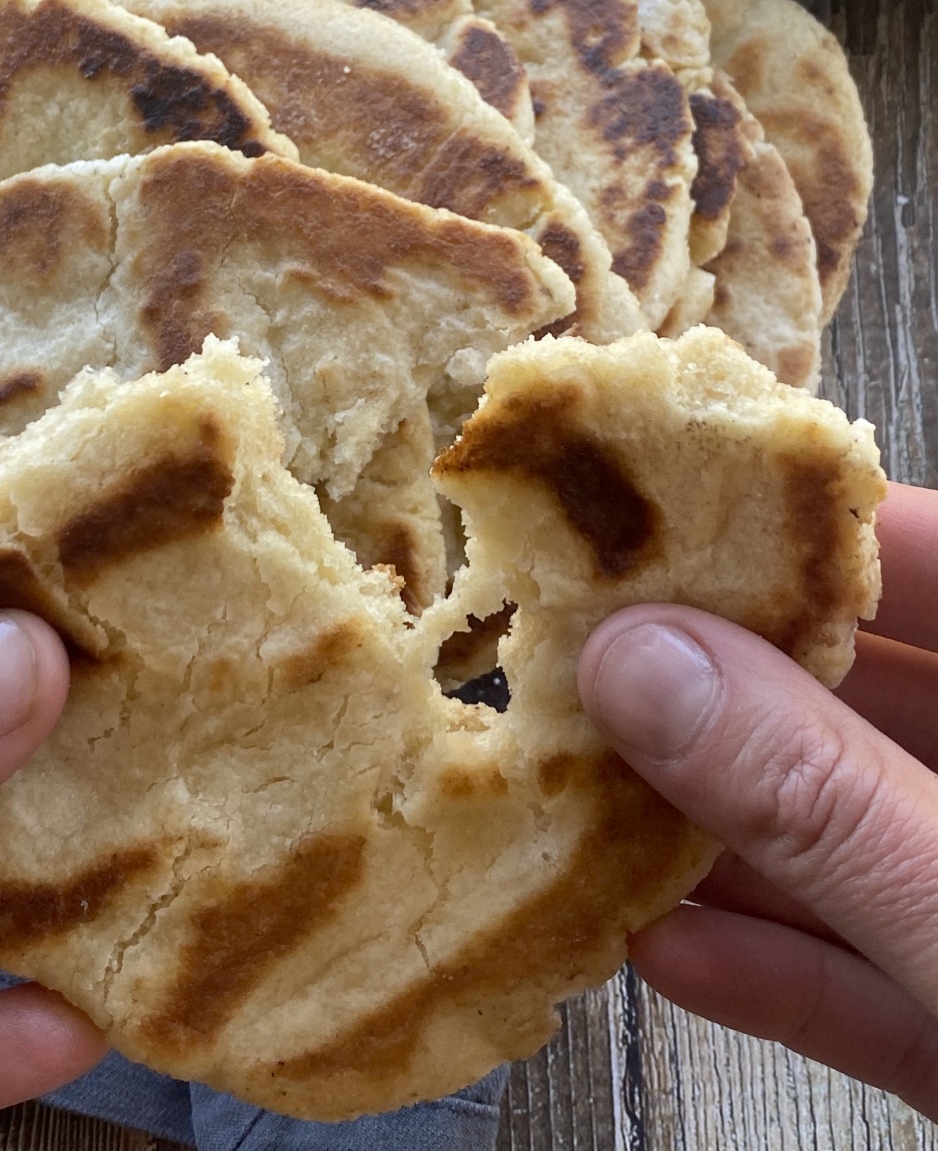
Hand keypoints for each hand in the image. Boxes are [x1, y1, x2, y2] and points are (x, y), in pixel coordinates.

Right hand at [577, 481, 937, 1119]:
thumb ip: (816, 795)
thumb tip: (639, 663)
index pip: (928, 554)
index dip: (788, 521)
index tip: (650, 508)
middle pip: (866, 698)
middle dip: (718, 689)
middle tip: (578, 663)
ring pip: (851, 836)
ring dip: (718, 831)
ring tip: (584, 798)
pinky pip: (869, 972)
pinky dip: (773, 962)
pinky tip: (669, 946)